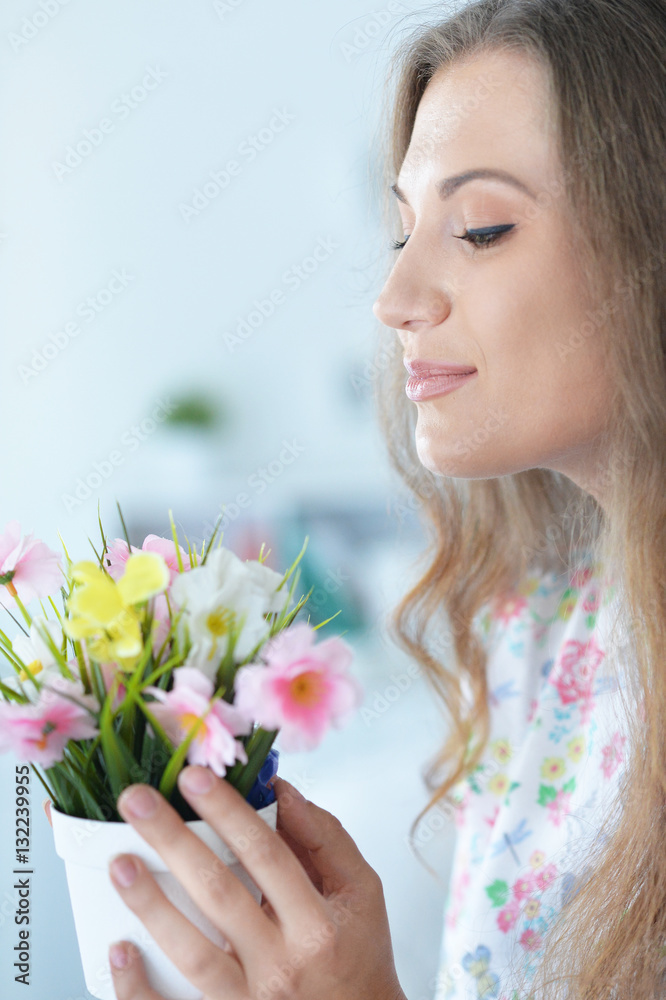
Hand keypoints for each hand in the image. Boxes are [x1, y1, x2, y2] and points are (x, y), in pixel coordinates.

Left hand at [45, 769, 406, 999]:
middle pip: (219, 893)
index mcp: (317, 923)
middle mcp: (282, 963)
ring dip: (151, 905)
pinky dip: (139, 987)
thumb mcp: (359, 890)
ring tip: (120, 863)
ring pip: (191, 952)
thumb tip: (280, 790)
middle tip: (136, 800)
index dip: (228, 812)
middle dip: (173, 841)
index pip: (266, 854)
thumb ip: (323, 837)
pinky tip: (120, 950)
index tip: (193, 777)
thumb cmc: (357, 955)